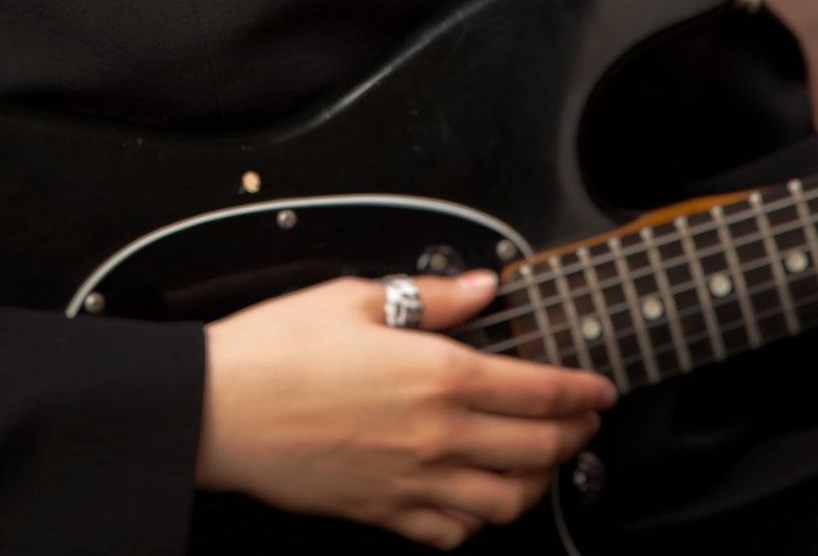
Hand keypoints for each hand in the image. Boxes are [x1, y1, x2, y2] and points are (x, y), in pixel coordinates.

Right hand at [195, 270, 618, 549]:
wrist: (219, 410)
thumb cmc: (279, 349)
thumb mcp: (356, 297)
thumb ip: (432, 295)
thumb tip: (482, 286)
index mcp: (437, 374)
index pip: (536, 390)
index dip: (578, 390)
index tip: (598, 388)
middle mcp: (436, 435)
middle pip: (535, 449)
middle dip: (573, 435)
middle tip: (584, 422)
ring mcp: (412, 482)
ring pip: (504, 502)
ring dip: (537, 483)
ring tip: (542, 463)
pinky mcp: (382, 513)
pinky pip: (451, 533)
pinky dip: (477, 522)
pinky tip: (476, 502)